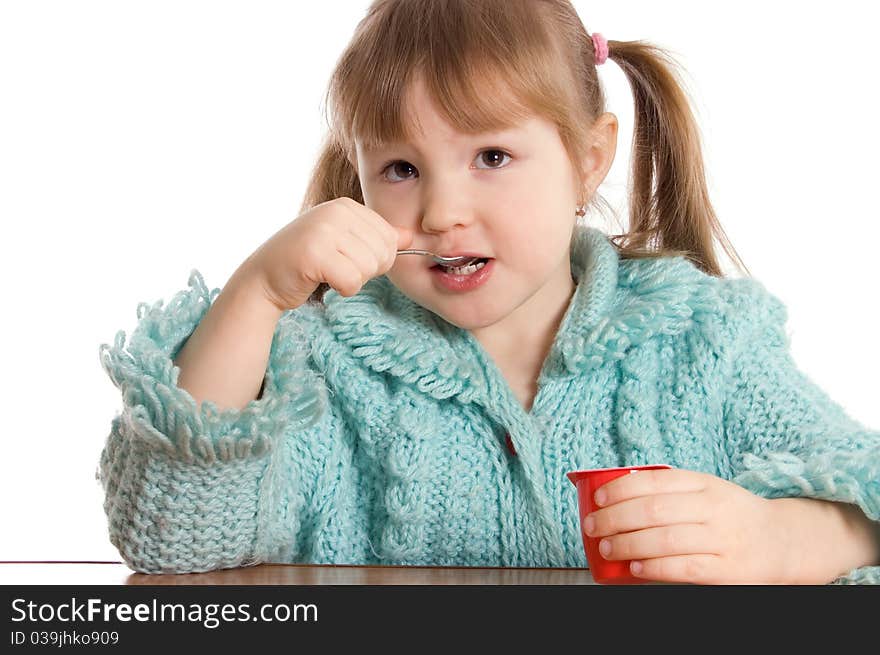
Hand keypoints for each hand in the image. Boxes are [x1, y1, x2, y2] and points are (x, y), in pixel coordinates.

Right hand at [241, 197, 412, 310]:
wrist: (264, 278)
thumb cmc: (306, 261)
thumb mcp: (344, 242)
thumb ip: (377, 237)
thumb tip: (410, 237)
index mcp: (346, 206)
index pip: (389, 238)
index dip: (376, 258)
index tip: (348, 257)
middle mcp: (336, 212)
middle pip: (383, 253)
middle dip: (366, 270)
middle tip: (337, 267)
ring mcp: (324, 231)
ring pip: (369, 268)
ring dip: (351, 280)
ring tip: (327, 271)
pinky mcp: (315, 254)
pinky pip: (352, 281)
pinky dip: (342, 289)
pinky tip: (321, 279)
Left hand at [582, 468, 797, 583]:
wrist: (782, 542)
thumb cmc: (730, 515)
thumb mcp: (707, 491)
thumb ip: (670, 492)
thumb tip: (614, 496)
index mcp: (705, 484)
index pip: (655, 481)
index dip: (621, 489)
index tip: (598, 499)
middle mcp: (715, 508)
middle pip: (654, 510)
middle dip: (615, 518)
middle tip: (593, 526)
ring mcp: (723, 540)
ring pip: (665, 540)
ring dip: (627, 545)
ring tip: (606, 548)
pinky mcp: (729, 571)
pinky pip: (684, 569)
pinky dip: (654, 568)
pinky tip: (635, 568)